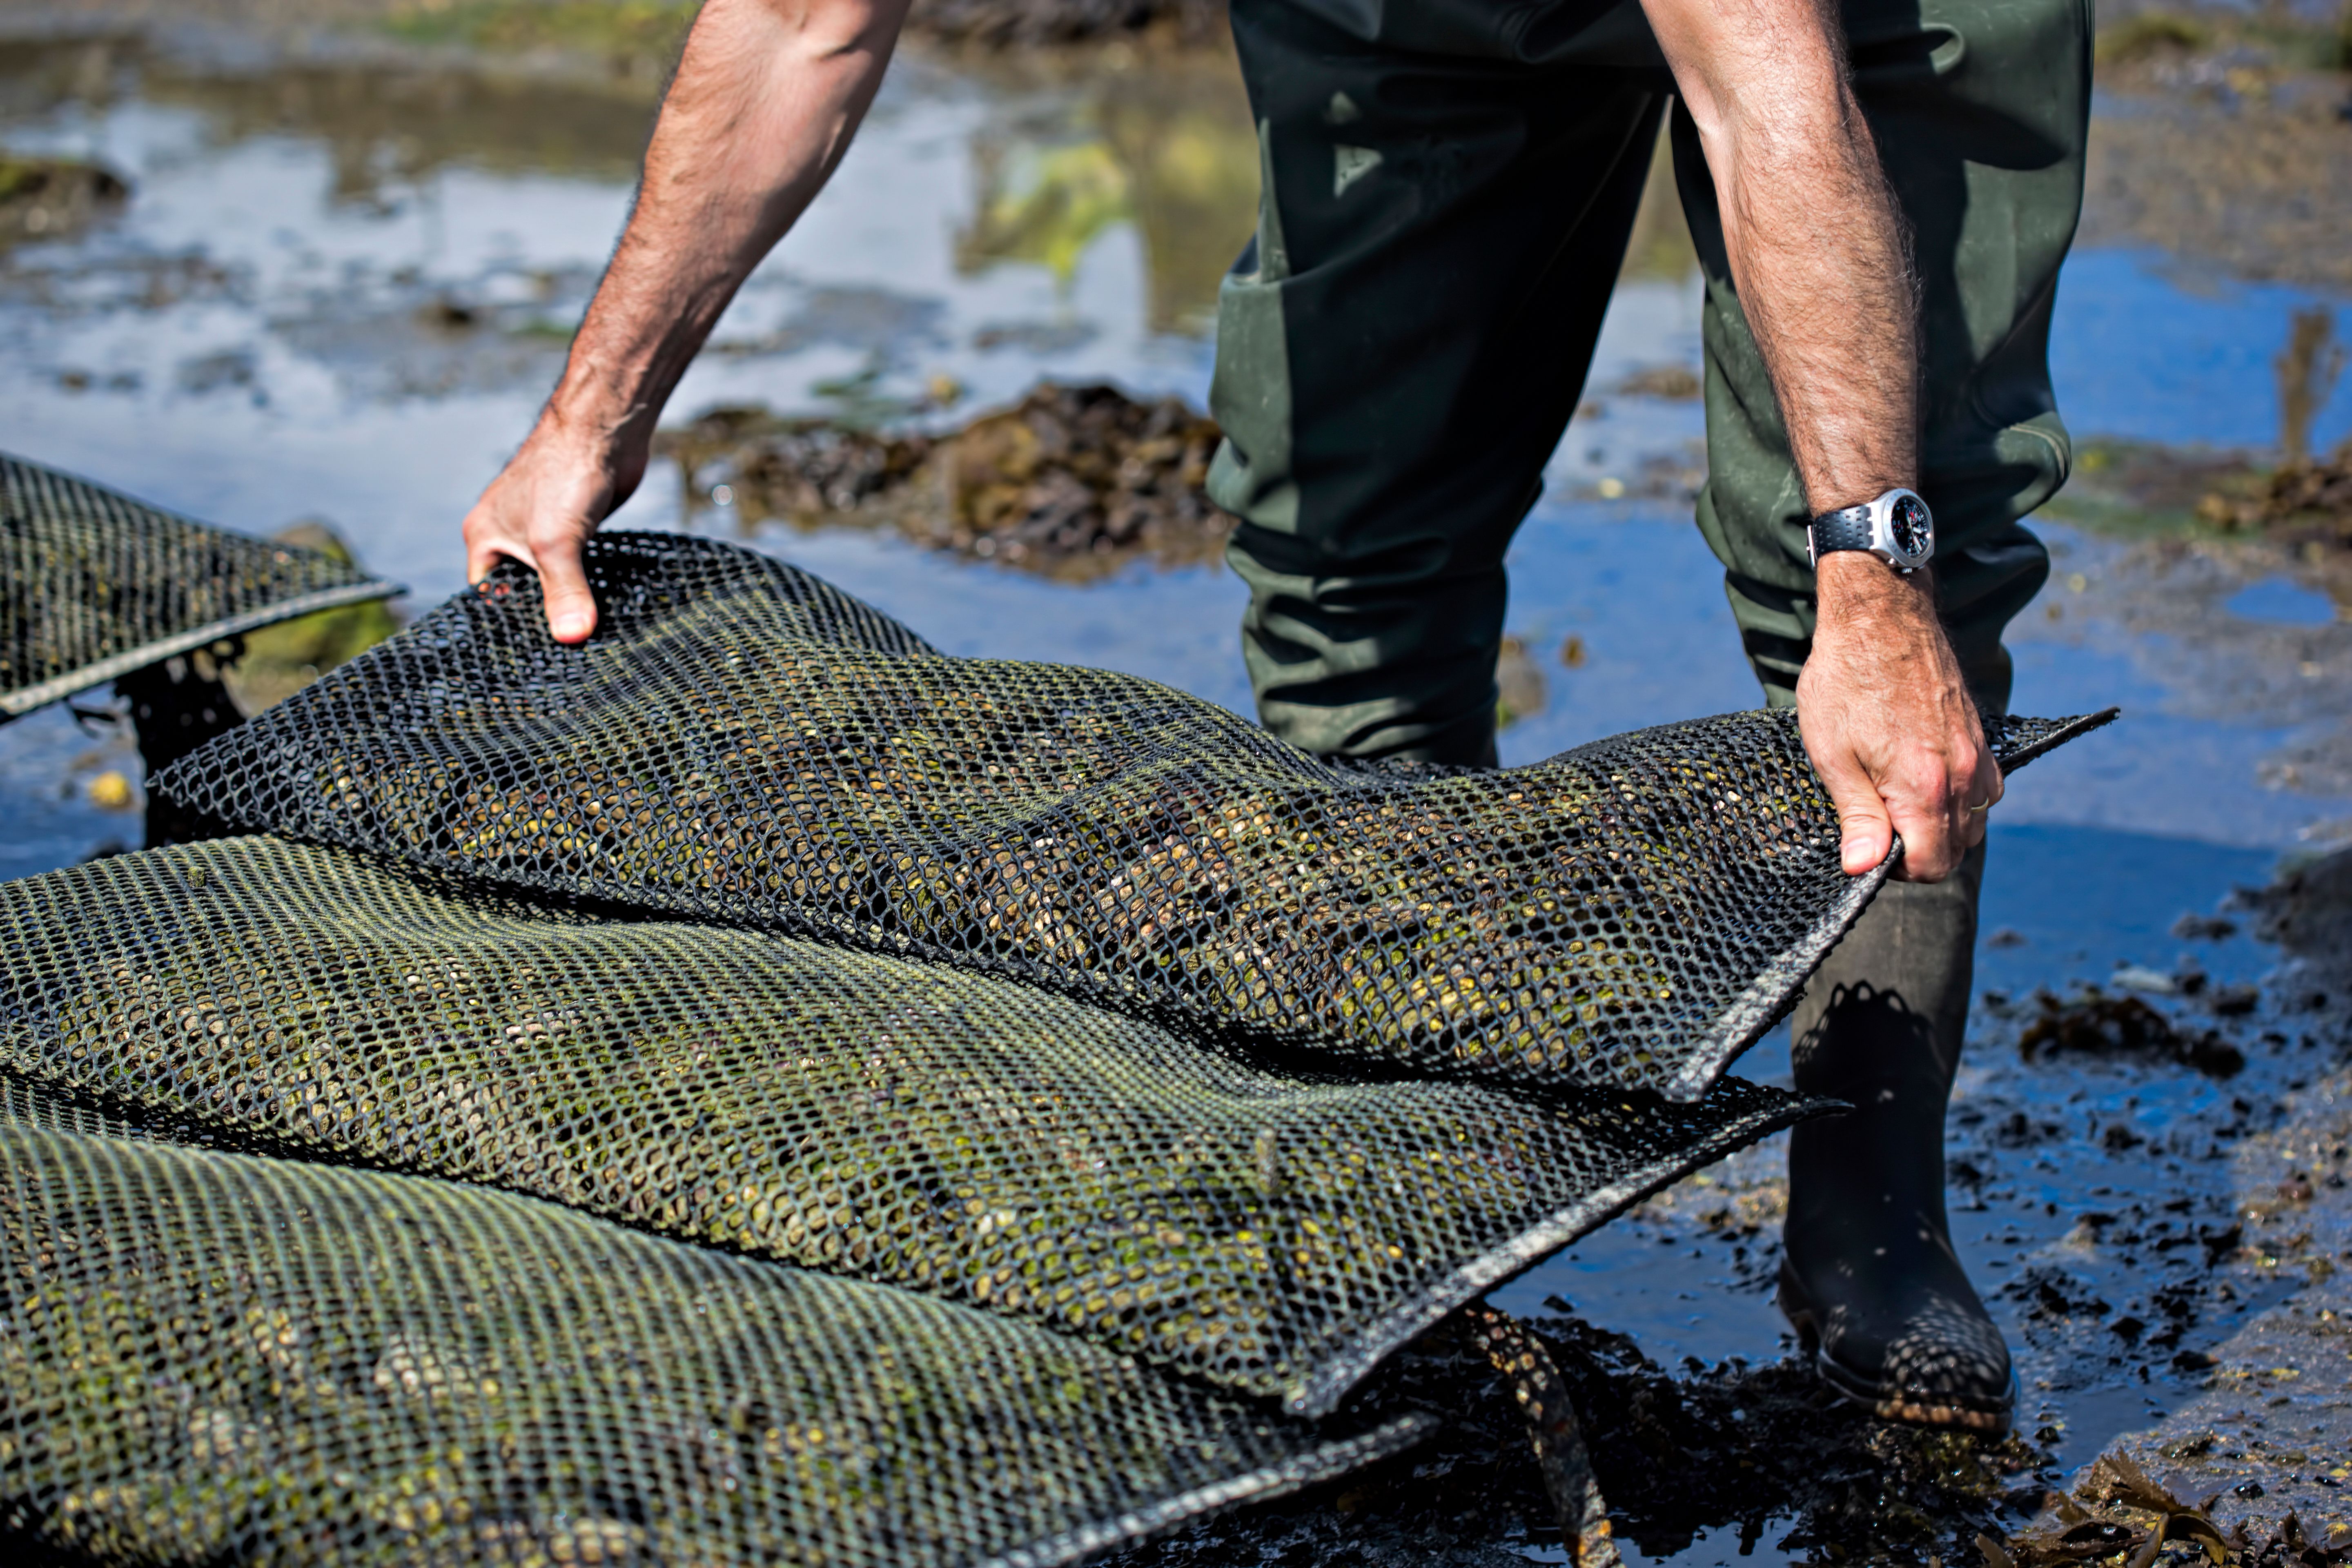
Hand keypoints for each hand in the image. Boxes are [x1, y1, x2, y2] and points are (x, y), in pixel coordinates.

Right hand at [461, 411, 648, 643]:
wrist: (604, 429)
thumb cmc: (564, 472)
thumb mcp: (556, 542)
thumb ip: (564, 591)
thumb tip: (572, 636)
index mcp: (484, 538)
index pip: (486, 596)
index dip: (507, 624)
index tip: (534, 654)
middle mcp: (508, 535)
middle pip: (520, 591)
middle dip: (541, 616)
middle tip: (566, 652)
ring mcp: (543, 530)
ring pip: (552, 579)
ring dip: (569, 600)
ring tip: (587, 636)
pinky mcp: (576, 527)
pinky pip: (578, 566)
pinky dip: (588, 583)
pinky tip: (605, 605)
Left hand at [1796, 557, 2000, 881]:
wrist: (1880, 616)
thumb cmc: (1847, 682)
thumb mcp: (1834, 755)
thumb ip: (1857, 817)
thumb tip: (1863, 869)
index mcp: (1925, 787)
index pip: (1931, 865)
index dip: (1897, 871)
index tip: (1869, 850)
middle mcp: (1964, 775)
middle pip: (1957, 849)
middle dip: (1919, 852)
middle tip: (1878, 828)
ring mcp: (1978, 754)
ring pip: (1975, 820)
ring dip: (1941, 827)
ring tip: (1897, 803)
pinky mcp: (1981, 735)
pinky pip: (1985, 788)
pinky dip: (1961, 798)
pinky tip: (1926, 781)